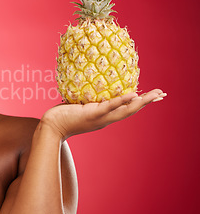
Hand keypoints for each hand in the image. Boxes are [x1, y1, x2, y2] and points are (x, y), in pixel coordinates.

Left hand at [41, 89, 166, 139]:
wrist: (51, 127)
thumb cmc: (62, 116)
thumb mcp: (79, 107)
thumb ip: (88, 100)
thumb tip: (89, 85)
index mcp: (104, 117)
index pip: (126, 109)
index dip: (140, 103)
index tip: (153, 97)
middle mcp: (105, 119)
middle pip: (131, 111)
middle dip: (147, 103)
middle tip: (162, 94)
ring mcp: (99, 118)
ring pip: (125, 110)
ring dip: (141, 102)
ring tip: (154, 95)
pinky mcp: (91, 114)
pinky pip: (108, 107)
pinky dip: (121, 101)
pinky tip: (132, 94)